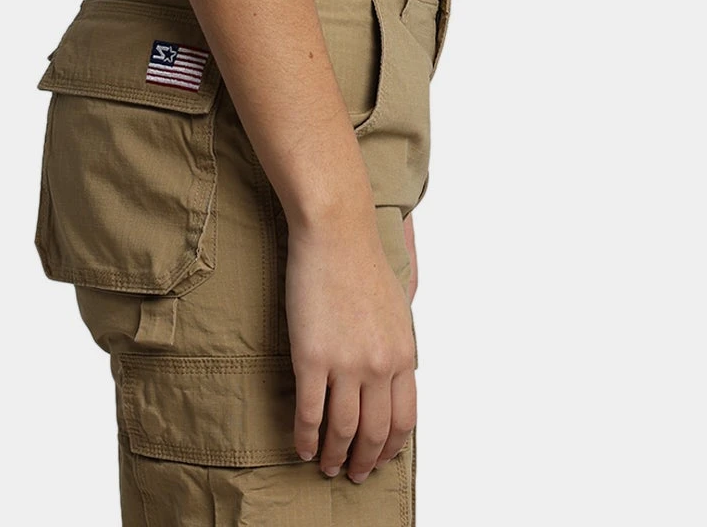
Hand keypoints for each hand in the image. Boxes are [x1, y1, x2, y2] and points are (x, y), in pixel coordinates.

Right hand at [285, 212, 417, 482]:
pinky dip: (306, 437)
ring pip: (342, 429)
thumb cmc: (362, 261)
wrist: (336, 232)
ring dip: (334, 456)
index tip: (380, 458)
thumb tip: (394, 371)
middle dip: (364, 461)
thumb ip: (396, 344)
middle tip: (353, 474)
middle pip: (374, 432)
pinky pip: (310, 412)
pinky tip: (303, 446)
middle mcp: (379, 366)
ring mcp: (345, 363)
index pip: (403, 420)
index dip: (390, 446)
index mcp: (403, 354)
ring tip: (326, 466)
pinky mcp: (311, 357)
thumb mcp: (397, 307)